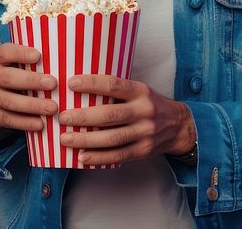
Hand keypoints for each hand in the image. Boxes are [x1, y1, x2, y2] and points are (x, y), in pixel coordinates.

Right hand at [0, 43, 58, 138]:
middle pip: (7, 77)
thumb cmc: (23, 75)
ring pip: (8, 101)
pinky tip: (41, 124)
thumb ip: (39, 61)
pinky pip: (8, 119)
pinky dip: (25, 122)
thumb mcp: (25, 64)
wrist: (2, 99)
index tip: (38, 55)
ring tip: (53, 108)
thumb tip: (68, 58)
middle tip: (53, 83)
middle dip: (30, 81)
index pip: (5, 52)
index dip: (20, 53)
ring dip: (31, 105)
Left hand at [57, 74, 196, 166]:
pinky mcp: (143, 151)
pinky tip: (82, 156)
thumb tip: (80, 88)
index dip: (92, 83)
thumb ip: (116, 90)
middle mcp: (144, 111)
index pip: (114, 85)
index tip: (71, 83)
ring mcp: (144, 133)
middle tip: (62, 117)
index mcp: (141, 91)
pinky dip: (98, 157)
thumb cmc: (150, 104)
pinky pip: (118, 156)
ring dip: (86, 140)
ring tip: (65, 139)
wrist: (179, 126)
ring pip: (112, 138)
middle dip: (83, 117)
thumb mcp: (139, 89)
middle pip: (110, 115)